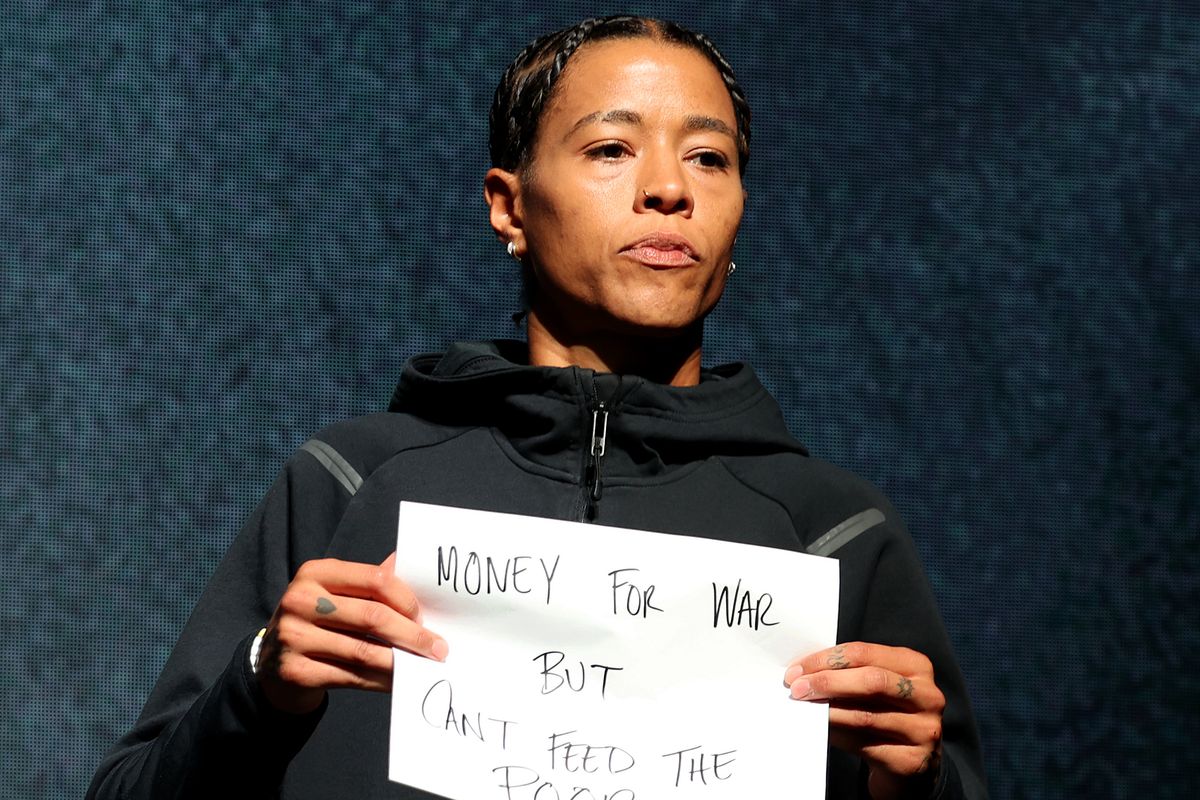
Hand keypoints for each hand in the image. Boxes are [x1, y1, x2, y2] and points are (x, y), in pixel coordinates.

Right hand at [255, 553, 447, 713]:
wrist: (272, 664)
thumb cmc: (318, 621)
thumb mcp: (336, 593)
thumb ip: (371, 582)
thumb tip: (414, 566)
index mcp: (315, 572)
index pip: (375, 579)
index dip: (406, 600)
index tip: (424, 617)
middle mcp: (300, 600)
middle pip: (373, 617)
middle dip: (413, 635)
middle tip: (439, 649)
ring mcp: (294, 636)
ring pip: (365, 651)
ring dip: (401, 662)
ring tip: (424, 666)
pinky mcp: (296, 670)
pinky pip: (352, 676)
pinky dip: (382, 681)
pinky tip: (398, 682)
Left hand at [785, 642, 944, 799]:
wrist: (912, 765)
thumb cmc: (886, 714)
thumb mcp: (878, 688)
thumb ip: (852, 674)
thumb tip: (805, 672)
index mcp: (916, 666)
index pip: (864, 653)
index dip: (826, 659)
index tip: (797, 669)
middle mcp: (927, 695)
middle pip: (871, 681)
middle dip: (827, 682)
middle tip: (797, 688)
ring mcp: (924, 730)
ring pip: (865, 715)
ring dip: (827, 711)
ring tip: (804, 708)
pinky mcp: (912, 760)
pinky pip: (864, 744)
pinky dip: (837, 735)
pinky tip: (821, 730)